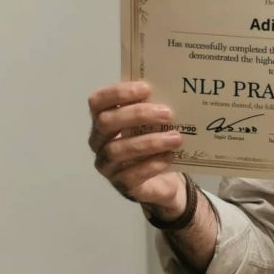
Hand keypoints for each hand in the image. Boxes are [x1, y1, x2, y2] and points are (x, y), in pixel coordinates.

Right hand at [88, 81, 183, 211]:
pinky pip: (132, 174)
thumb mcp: (151, 125)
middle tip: (167, 113)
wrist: (162, 182)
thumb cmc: (152, 144)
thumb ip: (152, 109)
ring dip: (150, 142)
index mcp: (103, 121)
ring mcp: (107, 165)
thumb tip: (172, 90)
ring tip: (176, 138)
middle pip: (106, 122)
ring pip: (118, 150)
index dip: (118, 93)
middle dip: (137, 115)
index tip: (146, 88)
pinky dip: (152, 165)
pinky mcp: (122, 185)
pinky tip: (169, 157)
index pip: (97, 102)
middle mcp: (99, 142)